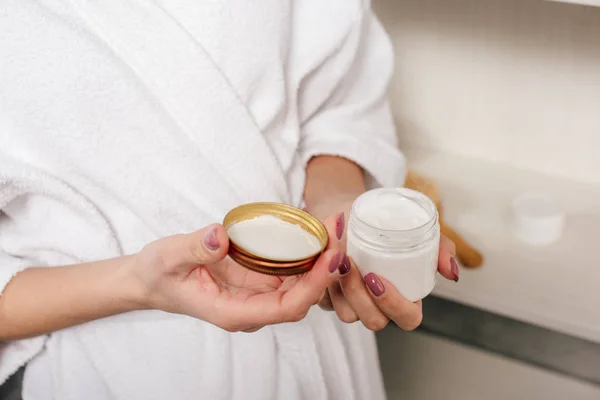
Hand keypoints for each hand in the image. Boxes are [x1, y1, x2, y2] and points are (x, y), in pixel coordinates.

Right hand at [130, 224, 342, 331]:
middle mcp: (252, 309)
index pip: (286, 308)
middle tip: (339, 231)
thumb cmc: (159, 273)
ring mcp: (257, 296)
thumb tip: (221, 236)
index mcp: (233, 312)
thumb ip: (194, 248)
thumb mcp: (168, 256)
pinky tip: (316, 231)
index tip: (331, 257)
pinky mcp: (257, 281)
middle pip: (303, 297)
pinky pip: (290, 271)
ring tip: (335, 226)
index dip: (314, 285)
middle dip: (326, 268)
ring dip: (321, 259)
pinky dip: (306, 253)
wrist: (152, 279)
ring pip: (301, 285)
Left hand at [309, 198, 458, 331]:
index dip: (395, 306)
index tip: (378, 279)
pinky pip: (324, 302)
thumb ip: (440, 248)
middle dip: (361, 297)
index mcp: (403, 295)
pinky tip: (323, 260)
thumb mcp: (413, 229)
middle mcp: (377, 304)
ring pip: (347, 315)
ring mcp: (351, 303)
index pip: (407, 318)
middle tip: (351, 265)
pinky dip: (322, 282)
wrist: (344, 208)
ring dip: (342, 290)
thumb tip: (451, 273)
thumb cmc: (381, 223)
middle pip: (375, 321)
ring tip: (337, 259)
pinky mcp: (326, 296)